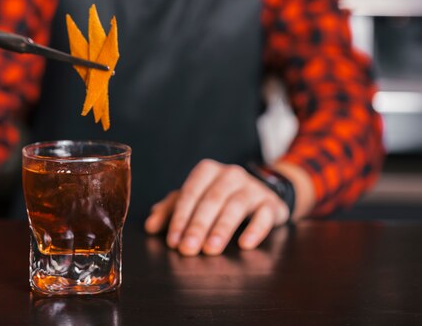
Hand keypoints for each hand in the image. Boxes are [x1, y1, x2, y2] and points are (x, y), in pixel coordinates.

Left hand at [144, 159, 289, 255]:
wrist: (261, 194)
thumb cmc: (219, 197)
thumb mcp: (193, 199)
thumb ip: (170, 210)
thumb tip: (150, 225)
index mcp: (207, 171)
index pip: (190, 193)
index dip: (180, 217)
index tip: (173, 241)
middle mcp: (230, 175)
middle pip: (211, 200)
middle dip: (197, 226)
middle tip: (188, 249)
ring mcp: (252, 187)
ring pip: (236, 206)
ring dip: (221, 229)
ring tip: (210, 249)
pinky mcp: (271, 203)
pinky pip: (264, 215)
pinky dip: (255, 229)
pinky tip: (245, 245)